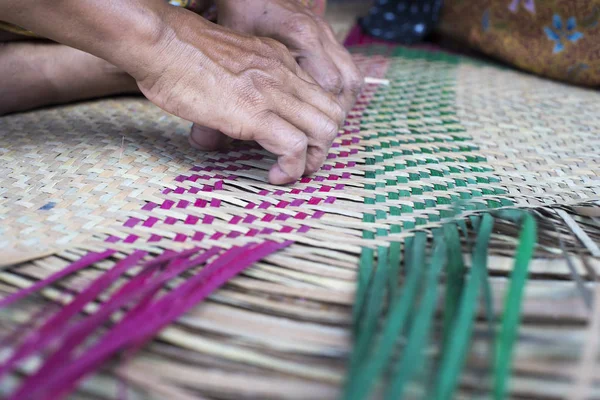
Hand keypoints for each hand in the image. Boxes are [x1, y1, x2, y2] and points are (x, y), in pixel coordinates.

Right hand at [134, 8, 344, 183]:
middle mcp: (283, 74)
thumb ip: (240, 89)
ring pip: (325, 130)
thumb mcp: (226, 66)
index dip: (316, 127)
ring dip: (313, 160)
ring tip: (289, 172)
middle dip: (323, 146)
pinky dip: (291, 168)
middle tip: (300, 163)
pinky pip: (295, 147)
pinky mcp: (256, 114)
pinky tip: (274, 176)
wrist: (160, 42)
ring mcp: (273, 93)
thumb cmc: (179, 54)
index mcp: (278, 61)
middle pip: (333, 114)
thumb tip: (229, 126)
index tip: (298, 145)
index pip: (321, 96)